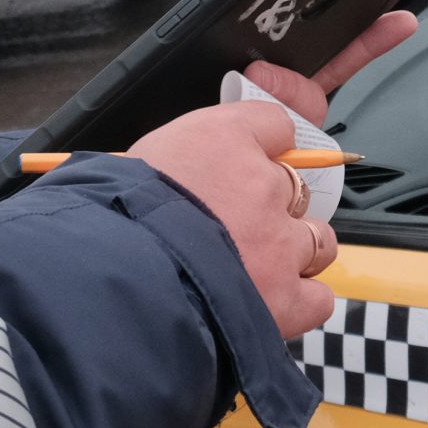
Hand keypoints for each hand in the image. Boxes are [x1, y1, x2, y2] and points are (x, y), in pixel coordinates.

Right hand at [126, 11, 417, 338]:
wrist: (114, 282)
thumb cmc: (109, 221)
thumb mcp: (131, 163)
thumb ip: (175, 158)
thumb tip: (186, 171)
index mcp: (223, 139)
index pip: (275, 124)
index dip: (263, 148)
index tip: (252, 162)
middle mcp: (261, 184)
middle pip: (295, 186)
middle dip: (272, 207)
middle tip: (235, 227)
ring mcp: (279, 242)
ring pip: (317, 240)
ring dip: (293, 252)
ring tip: (256, 268)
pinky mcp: (284, 298)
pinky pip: (317, 296)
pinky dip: (300, 302)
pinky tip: (272, 303)